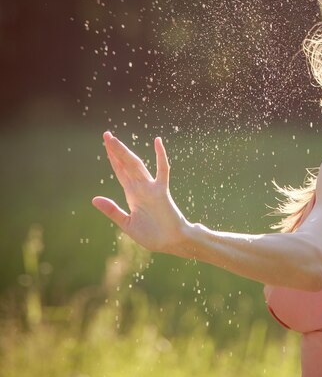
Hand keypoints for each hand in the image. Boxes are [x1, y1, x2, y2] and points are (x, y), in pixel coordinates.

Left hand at [92, 131, 188, 254]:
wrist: (172, 242)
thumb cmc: (153, 235)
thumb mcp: (127, 224)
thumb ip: (112, 211)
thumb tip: (94, 199)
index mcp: (132, 194)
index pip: (120, 172)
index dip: (113, 158)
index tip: (106, 145)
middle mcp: (140, 188)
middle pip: (125, 164)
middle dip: (115, 150)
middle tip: (106, 134)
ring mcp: (151, 188)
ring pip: (136, 165)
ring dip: (125, 152)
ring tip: (114, 139)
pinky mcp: (162, 191)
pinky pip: (162, 171)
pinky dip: (161, 156)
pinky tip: (157, 141)